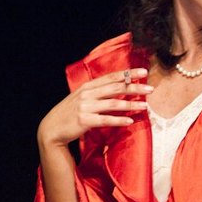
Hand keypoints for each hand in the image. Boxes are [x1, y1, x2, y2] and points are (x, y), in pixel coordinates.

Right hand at [37, 68, 152, 147]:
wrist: (51, 129)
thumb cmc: (68, 114)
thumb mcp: (81, 98)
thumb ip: (96, 92)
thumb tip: (117, 87)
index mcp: (87, 86)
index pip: (112, 77)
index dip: (128, 73)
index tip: (143, 71)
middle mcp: (87, 94)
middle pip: (115, 88)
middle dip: (134, 87)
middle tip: (150, 89)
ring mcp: (85, 107)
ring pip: (113, 104)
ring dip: (130, 104)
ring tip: (144, 106)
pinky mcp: (84, 121)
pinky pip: (105, 120)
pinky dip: (119, 120)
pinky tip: (130, 121)